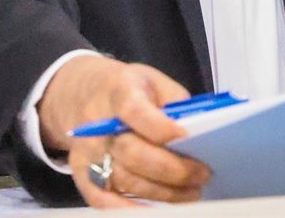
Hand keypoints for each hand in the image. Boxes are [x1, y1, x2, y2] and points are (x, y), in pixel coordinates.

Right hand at [37, 56, 210, 206]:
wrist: (82, 96)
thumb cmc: (126, 88)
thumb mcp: (152, 79)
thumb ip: (174, 99)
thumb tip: (199, 128)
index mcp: (119, 92)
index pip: (135, 111)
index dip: (162, 128)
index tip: (187, 138)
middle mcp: (97, 125)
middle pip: (134, 154)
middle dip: (173, 169)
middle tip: (202, 175)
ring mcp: (87, 153)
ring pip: (126, 180)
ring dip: (163, 192)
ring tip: (191, 192)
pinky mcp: (82, 174)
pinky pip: (103, 199)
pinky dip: (130, 209)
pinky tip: (157, 208)